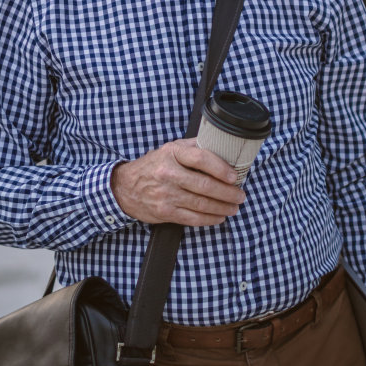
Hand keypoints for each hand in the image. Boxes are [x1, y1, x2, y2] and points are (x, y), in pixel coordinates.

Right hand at [110, 139, 245, 225]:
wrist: (125, 187)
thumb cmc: (153, 166)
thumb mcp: (170, 148)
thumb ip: (194, 146)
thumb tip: (221, 146)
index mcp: (172, 154)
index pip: (202, 159)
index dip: (221, 169)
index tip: (235, 176)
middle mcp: (168, 174)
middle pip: (205, 185)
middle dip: (228, 193)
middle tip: (240, 195)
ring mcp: (166, 195)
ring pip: (201, 204)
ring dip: (222, 207)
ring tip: (234, 207)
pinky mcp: (165, 212)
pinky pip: (193, 218)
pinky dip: (210, 219)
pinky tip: (219, 217)